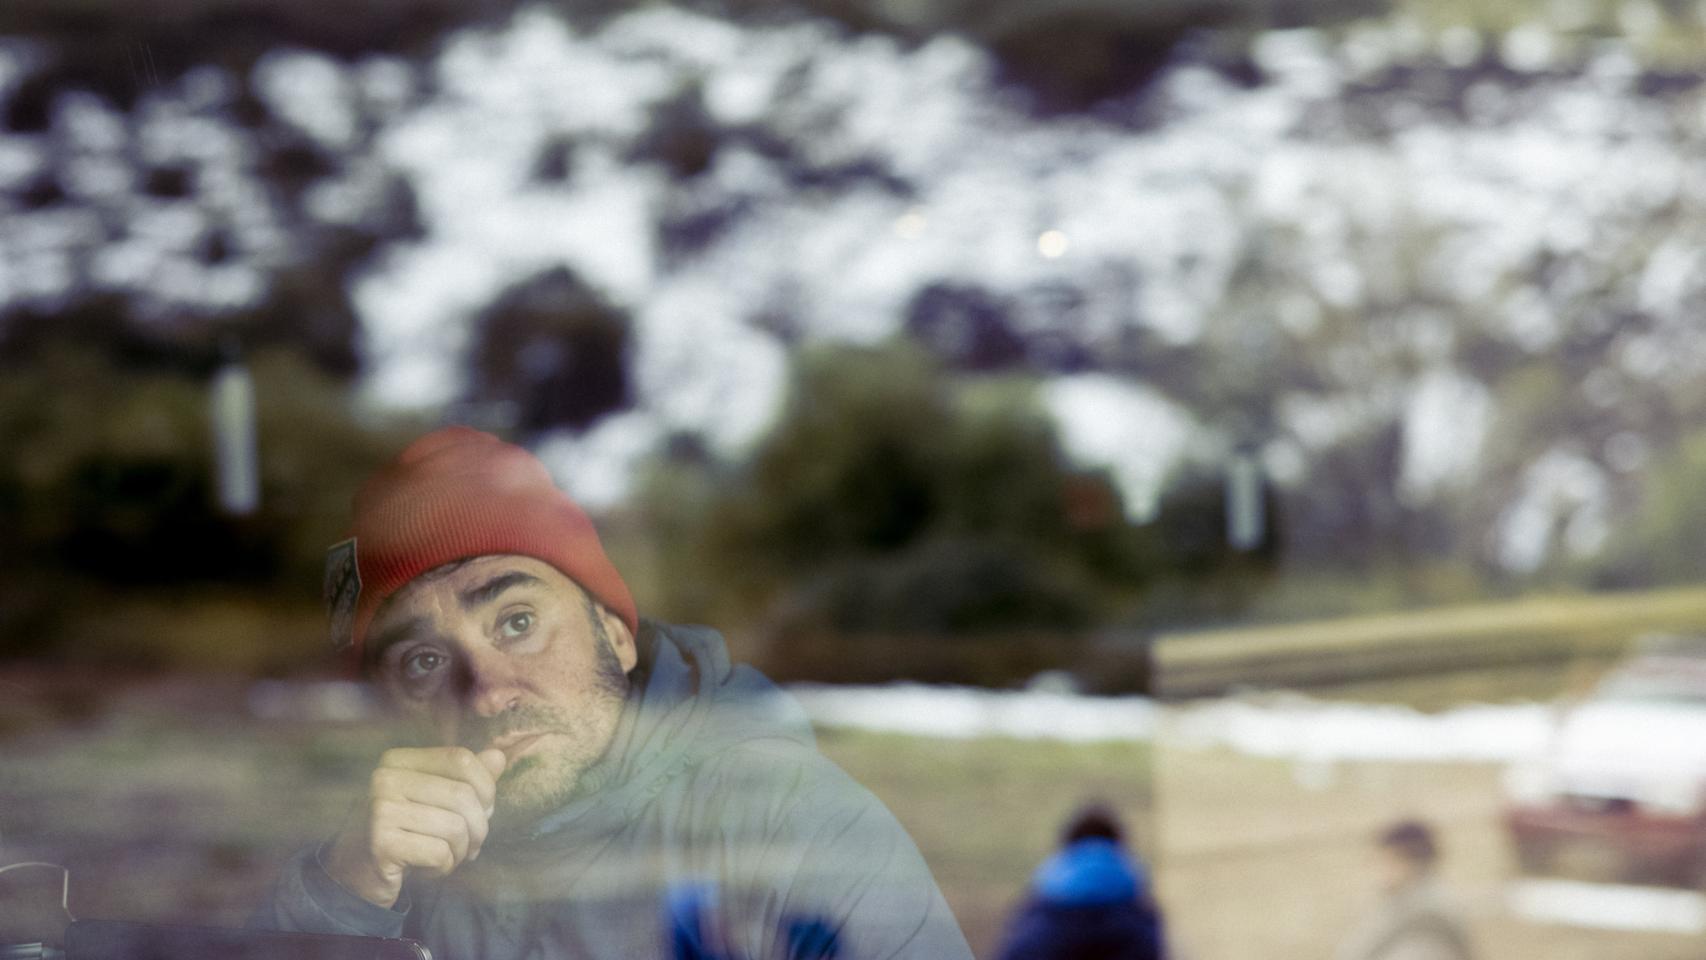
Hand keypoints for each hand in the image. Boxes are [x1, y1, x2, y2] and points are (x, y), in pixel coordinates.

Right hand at [322, 747, 506, 907]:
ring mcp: (380, 810)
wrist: (357, 876)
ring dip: (461, 851)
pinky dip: (444, 867)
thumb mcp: (435, 801)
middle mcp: (385, 778)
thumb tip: (498, 756)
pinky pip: (440, 853)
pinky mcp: (381, 843)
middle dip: (478, 828)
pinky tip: (427, 869)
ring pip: (455, 827)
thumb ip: (466, 779)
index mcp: (398, 760)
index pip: (461, 759)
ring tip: (446, 857)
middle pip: (464, 795)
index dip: (486, 788)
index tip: (483, 812)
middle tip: (470, 846)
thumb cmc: (404, 834)